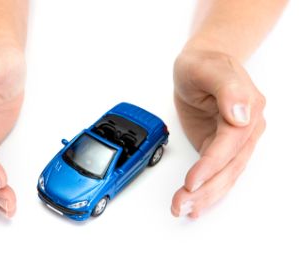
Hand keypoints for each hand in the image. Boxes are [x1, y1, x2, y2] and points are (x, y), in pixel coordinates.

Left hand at [171, 49, 265, 217]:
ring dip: (205, 196)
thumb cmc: (203, 63)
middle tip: (182, 204)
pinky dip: (208, 190)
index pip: (230, 144)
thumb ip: (228, 89)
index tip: (192, 181)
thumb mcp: (209, 68)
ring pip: (224, 175)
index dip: (211, 165)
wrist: (200, 64)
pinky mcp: (220, 147)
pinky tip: (196, 205)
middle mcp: (246, 128)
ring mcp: (234, 140)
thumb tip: (241, 116)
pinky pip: (217, 173)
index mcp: (248, 108)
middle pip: (229, 166)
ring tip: (183, 209)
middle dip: (206, 189)